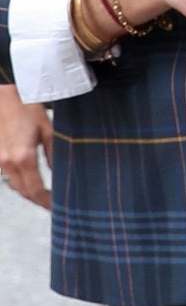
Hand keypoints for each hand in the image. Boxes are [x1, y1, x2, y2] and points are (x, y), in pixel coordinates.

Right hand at [0, 85, 52, 209]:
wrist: (3, 98)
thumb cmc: (28, 109)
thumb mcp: (49, 130)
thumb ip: (54, 154)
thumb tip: (59, 173)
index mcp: (24, 157)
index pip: (35, 190)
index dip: (46, 202)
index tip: (56, 207)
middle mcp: (7, 162)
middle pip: (23, 191)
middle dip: (38, 199)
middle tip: (52, 203)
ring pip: (14, 185)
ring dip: (28, 191)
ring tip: (44, 193)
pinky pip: (7, 175)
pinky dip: (19, 181)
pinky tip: (29, 179)